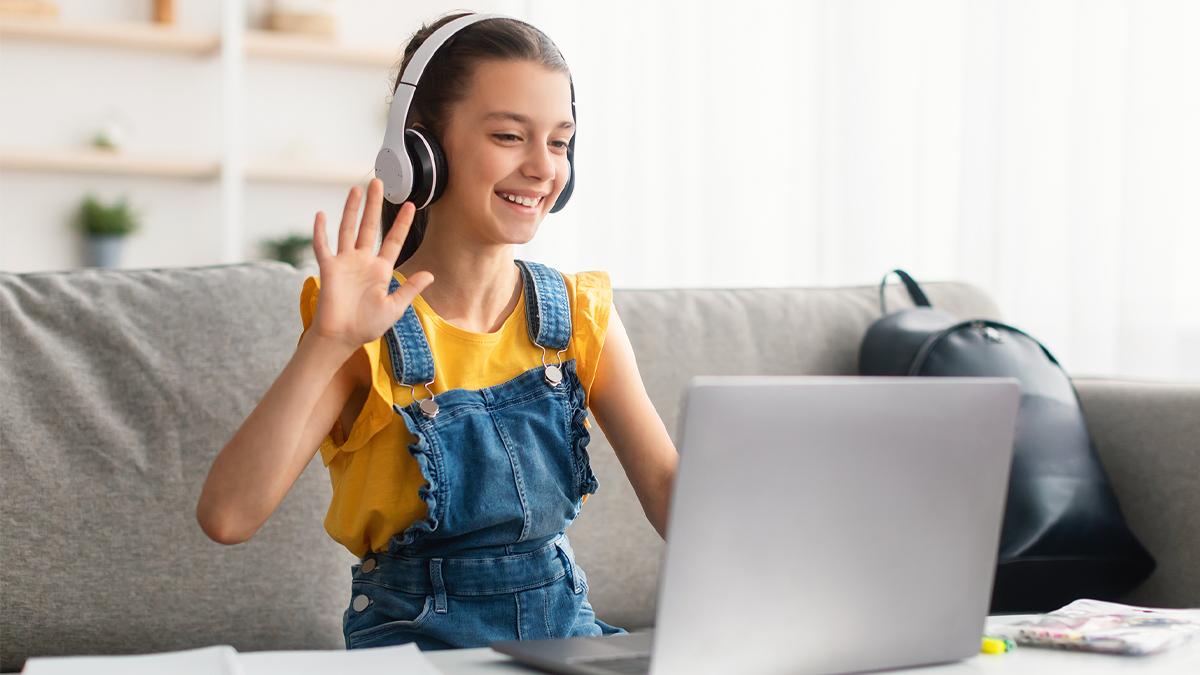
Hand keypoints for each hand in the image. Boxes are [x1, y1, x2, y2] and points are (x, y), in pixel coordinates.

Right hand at [307, 178, 433, 353]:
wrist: (341, 337)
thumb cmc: (367, 326)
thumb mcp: (394, 307)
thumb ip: (410, 289)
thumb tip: (430, 274)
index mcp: (380, 269)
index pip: (394, 240)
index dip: (402, 223)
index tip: (411, 205)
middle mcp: (363, 261)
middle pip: (370, 227)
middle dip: (374, 205)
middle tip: (379, 183)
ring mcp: (345, 263)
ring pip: (348, 229)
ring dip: (351, 209)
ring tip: (356, 189)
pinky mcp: (329, 269)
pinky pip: (323, 246)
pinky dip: (320, 231)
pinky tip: (321, 214)